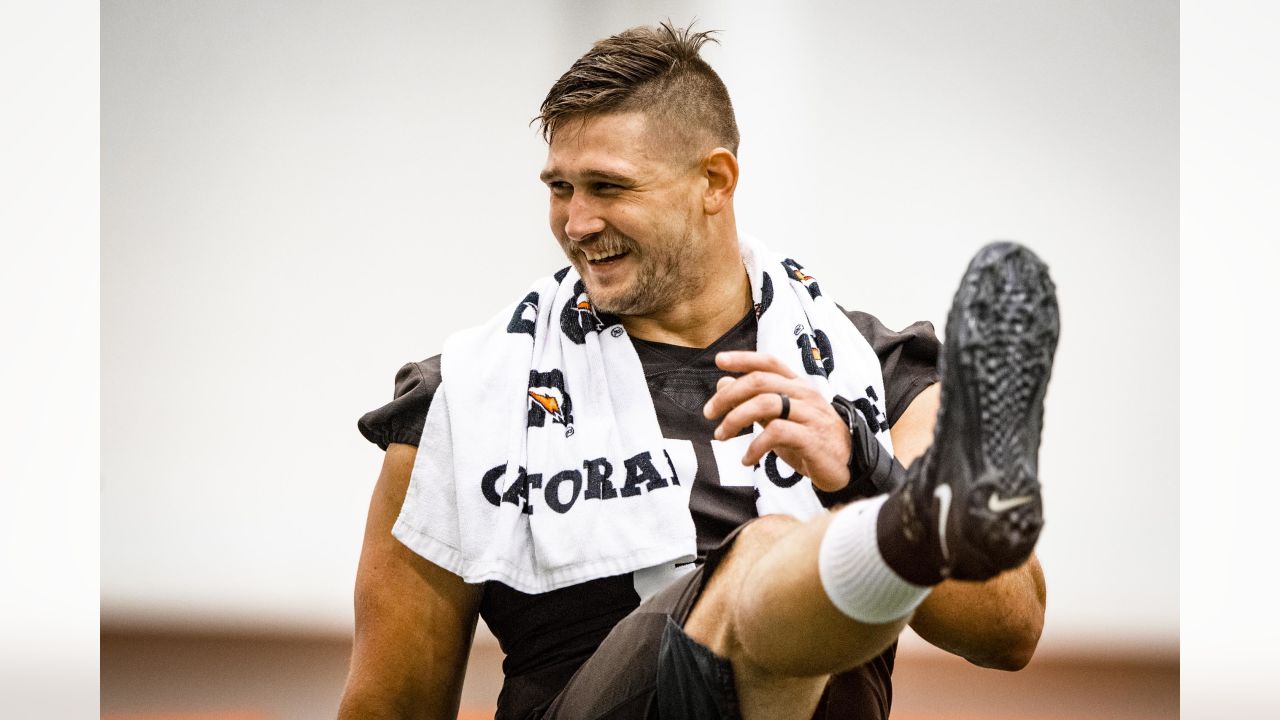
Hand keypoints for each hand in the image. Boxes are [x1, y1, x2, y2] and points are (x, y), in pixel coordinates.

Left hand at [702, 351, 851, 491]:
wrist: (846, 466)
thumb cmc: (809, 439)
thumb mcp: (779, 418)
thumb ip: (753, 401)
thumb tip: (722, 383)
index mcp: (797, 385)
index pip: (769, 362)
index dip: (744, 358)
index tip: (718, 360)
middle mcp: (804, 395)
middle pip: (760, 381)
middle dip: (728, 395)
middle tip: (709, 413)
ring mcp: (809, 415)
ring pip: (765, 404)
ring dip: (736, 419)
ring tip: (722, 436)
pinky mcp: (811, 438)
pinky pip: (776, 433)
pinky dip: (755, 446)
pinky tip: (747, 459)